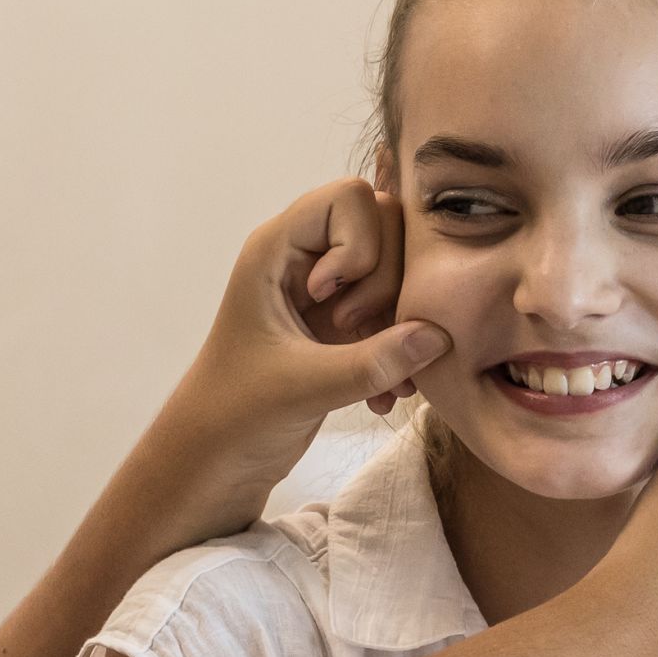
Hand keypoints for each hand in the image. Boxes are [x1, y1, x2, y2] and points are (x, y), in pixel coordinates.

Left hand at [155, 179, 450, 482]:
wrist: (219, 458)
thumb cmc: (236, 413)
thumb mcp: (303, 388)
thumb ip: (371, 362)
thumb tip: (437, 336)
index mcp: (277, 250)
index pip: (347, 198)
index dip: (359, 244)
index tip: (328, 299)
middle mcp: (306, 259)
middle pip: (386, 227)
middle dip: (387, 285)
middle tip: (351, 331)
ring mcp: (329, 292)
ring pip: (400, 272)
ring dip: (403, 324)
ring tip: (381, 379)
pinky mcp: (345, 327)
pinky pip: (397, 314)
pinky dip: (401, 352)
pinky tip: (384, 396)